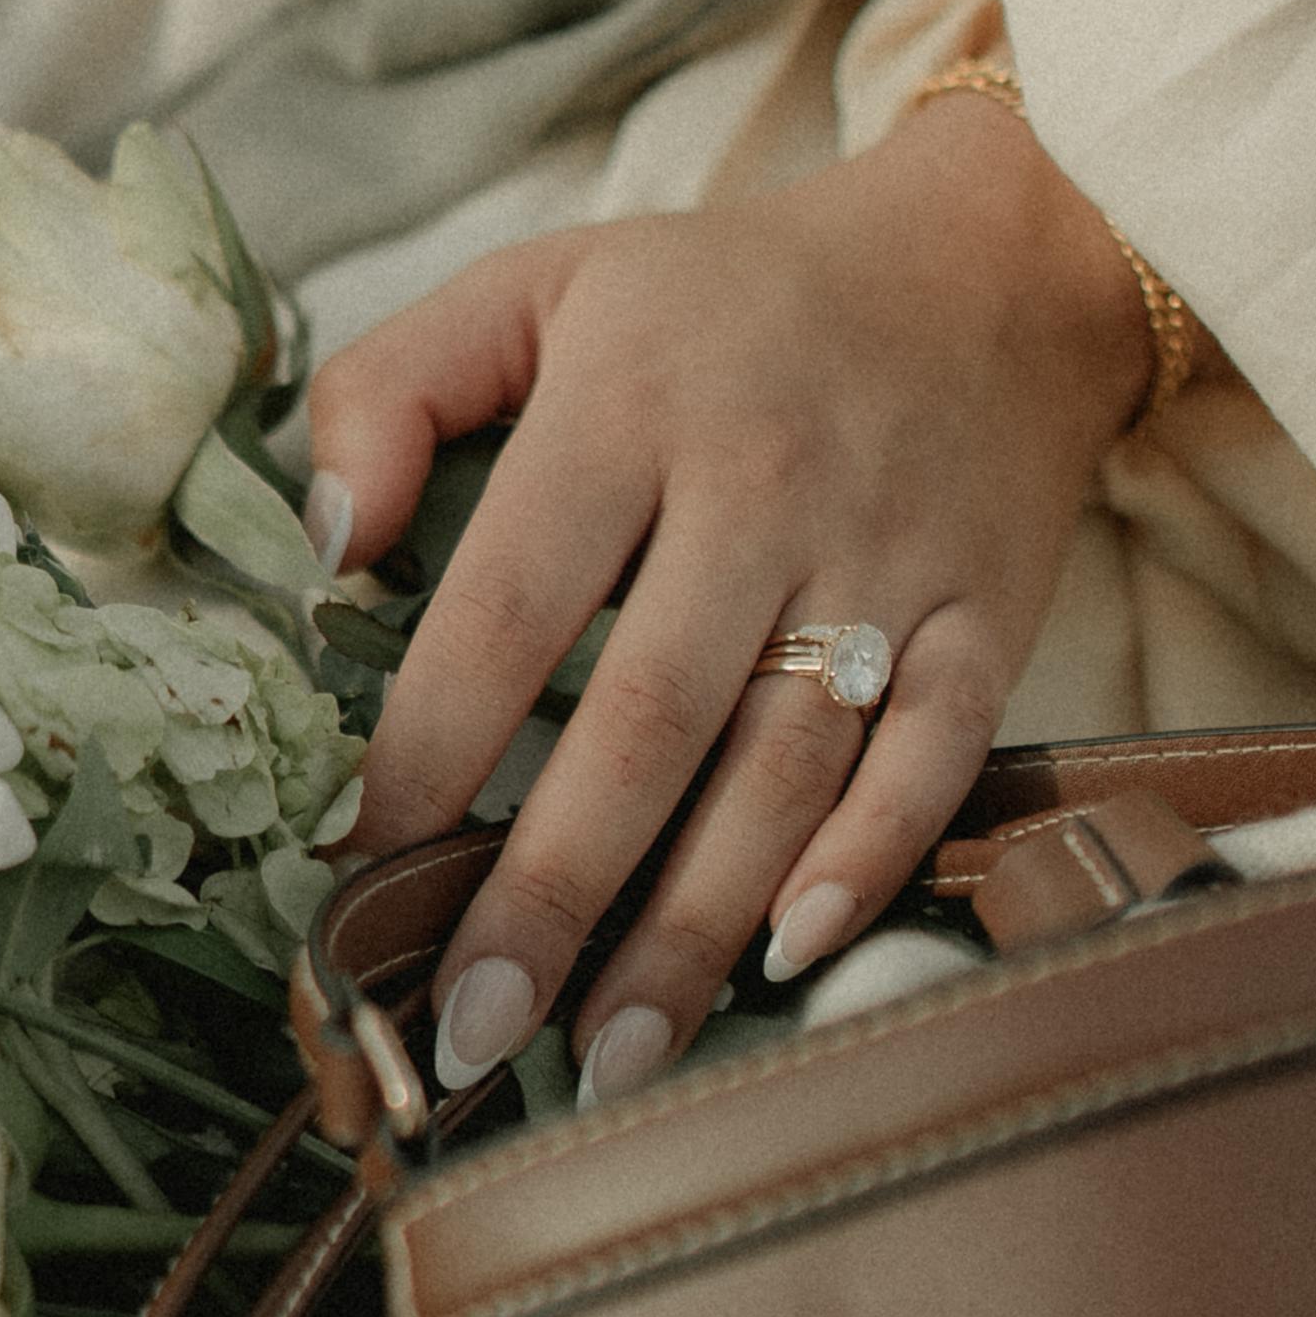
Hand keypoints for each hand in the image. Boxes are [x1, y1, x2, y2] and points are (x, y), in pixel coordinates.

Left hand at [309, 101, 1149, 1102]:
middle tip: (472, 1029)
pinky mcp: (992, 614)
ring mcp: (890, 558)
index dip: (430, 742)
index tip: (357, 863)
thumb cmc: (727, 300)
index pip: (509, 599)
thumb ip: (396, 390)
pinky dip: (870, 861)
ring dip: (692, 926)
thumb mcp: (541, 284)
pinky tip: (788, 958)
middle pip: (647, 717)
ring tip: (605, 1054)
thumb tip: (323, 550)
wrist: (992, 262)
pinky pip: (935, 757)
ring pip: (785, 767)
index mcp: (633, 401)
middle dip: (553, 888)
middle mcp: (765, 486)